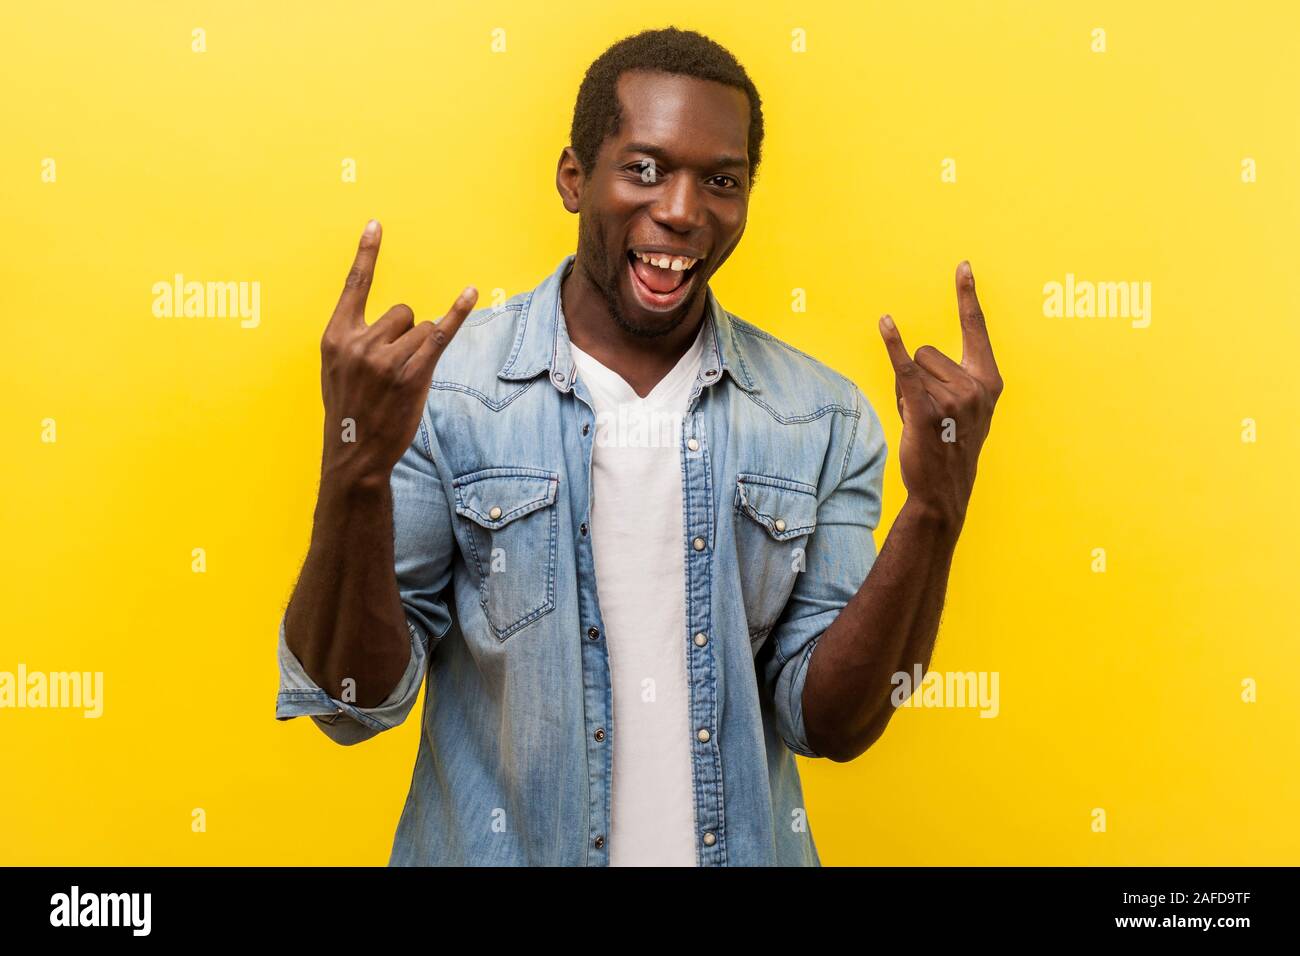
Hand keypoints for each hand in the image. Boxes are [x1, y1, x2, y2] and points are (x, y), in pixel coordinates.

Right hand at [318, 220, 477, 487]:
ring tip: (403, 381)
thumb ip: (353, 342)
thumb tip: (384, 324)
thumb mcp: (336, 371)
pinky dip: (457, 313)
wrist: (355, 454)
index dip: (367, 254)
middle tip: (392, 370)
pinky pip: (440, 334)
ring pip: (422, 328)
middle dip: (406, 334)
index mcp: (335, 338)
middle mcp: (359, 343)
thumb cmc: (349, 412)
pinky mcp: (412, 375)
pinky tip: (470, 294)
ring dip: (421, 350)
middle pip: (402, 311)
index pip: (354, 287)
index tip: (377, 224)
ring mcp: (385, 360)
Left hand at [877, 261, 1002, 528]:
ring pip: (913, 368)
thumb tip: (914, 353)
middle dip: (919, 377)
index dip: (968, 296)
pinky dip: (893, 346)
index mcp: (989, 382)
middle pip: (928, 351)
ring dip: (908, 392)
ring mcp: (954, 400)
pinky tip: (885, 323)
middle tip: (929, 413)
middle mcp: (976, 387)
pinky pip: (906, 370)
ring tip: (921, 420)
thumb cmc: (950, 446)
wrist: (944, 491)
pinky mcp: (928, 411)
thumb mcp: (967, 410)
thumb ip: (957, 380)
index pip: (976, 329)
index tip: (962, 266)